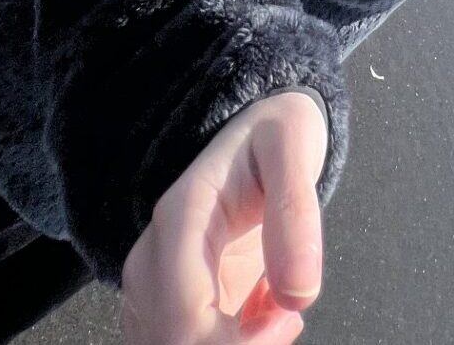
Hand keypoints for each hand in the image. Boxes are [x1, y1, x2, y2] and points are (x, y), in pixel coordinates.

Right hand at [121, 91, 327, 343]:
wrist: (257, 134)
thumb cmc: (272, 135)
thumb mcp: (293, 146)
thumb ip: (295, 212)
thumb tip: (299, 293)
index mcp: (180, 219)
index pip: (183, 320)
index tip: (288, 317)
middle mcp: (153, 260)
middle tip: (286, 317)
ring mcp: (156, 288)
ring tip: (276, 308)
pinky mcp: (171, 307)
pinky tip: (262, 313)